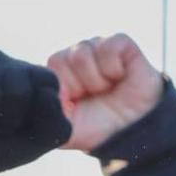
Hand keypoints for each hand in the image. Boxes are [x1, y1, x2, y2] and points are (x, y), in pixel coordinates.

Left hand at [48, 33, 163, 152]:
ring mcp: (98, 47)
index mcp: (60, 73)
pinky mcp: (121, 43)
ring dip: (98, 80)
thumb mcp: (65, 130)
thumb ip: (45, 114)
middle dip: (80, 85)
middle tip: (96, 96)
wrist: (135, 131)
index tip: (76, 104)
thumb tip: (40, 95)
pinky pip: (108, 47)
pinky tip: (120, 77)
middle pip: (63, 59)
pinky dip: (114, 68)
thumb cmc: (100, 128)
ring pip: (83, 53)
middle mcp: (76, 56)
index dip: (64, 89)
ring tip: (109, 88)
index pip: (50, 68)